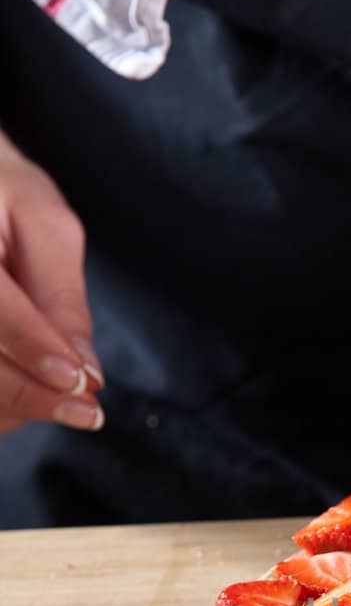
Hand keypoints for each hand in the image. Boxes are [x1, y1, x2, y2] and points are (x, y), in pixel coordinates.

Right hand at [0, 132, 103, 435]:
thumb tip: (85, 369)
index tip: (83, 383)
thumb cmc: (3, 193)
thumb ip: (61, 296)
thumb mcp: (44, 224)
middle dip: (31, 394)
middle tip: (87, 412)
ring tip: (62, 400)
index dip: (36, 350)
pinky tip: (28, 391)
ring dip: (15, 406)